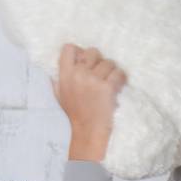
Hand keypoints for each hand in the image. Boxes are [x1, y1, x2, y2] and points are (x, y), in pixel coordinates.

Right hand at [52, 43, 126, 161]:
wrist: (87, 132)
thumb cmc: (75, 115)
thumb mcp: (60, 95)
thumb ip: (59, 79)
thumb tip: (63, 66)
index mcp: (64, 74)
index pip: (69, 48)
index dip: (80, 51)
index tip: (86, 61)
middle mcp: (78, 74)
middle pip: (93, 52)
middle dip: (99, 61)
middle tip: (102, 74)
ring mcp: (93, 80)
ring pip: (108, 62)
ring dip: (112, 71)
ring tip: (112, 82)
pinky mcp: (107, 88)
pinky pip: (118, 73)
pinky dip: (121, 78)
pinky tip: (120, 85)